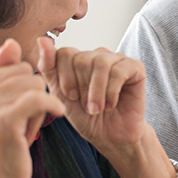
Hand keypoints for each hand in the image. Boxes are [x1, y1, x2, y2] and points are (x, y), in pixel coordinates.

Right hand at [0, 39, 64, 177]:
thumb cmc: (4, 142)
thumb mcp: (2, 104)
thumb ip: (4, 73)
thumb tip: (11, 42)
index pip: (20, 66)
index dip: (27, 88)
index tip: (19, 110)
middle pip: (30, 74)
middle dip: (36, 96)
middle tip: (26, 121)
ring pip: (37, 86)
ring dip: (41, 108)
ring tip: (28, 127)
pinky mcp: (4, 120)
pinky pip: (40, 99)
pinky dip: (53, 106)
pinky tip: (58, 115)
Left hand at [36, 37, 147, 153]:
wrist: (111, 137)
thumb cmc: (86, 118)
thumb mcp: (60, 95)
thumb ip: (49, 67)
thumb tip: (42, 39)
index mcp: (78, 59)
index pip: (65, 53)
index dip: (65, 77)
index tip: (71, 97)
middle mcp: (97, 55)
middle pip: (82, 58)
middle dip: (82, 87)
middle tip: (87, 106)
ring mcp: (117, 59)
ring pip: (101, 63)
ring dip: (96, 92)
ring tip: (97, 109)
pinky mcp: (135, 68)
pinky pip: (119, 71)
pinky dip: (111, 92)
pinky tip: (111, 104)